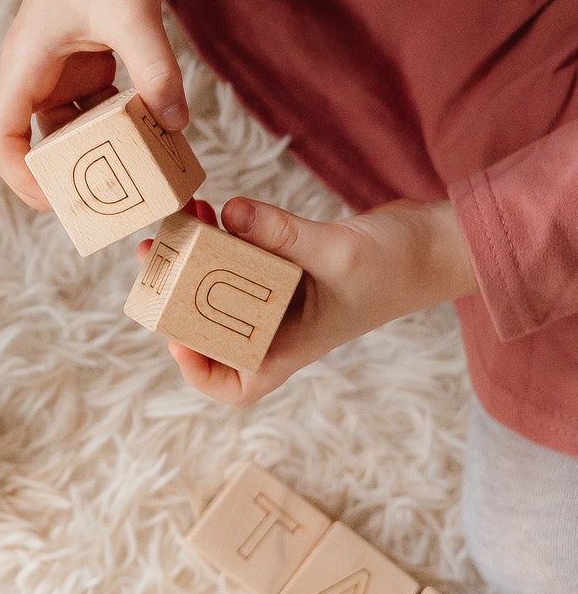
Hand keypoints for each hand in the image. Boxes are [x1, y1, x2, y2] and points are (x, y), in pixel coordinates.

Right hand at [0, 0, 187, 206]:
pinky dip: (119, 123)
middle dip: (66, 174)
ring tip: (137, 177)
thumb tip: (176, 124)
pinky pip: (96, 106)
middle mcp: (34, 69)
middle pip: (34, 140)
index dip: (19, 177)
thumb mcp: (134, 16)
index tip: (57, 203)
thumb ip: (156, 72)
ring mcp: (60, 65)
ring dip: (98, 150)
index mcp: (24, 61)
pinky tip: (154, 134)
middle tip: (108, 203)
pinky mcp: (86, 57)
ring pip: (70, 126)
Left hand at [145, 194, 477, 404]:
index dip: (198, 369)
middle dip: (178, 293)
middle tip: (154, 255)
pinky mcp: (290, 263)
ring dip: (196, 255)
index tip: (174, 334)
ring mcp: (285, 295)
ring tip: (183, 217)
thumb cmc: (398, 264)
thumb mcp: (335, 250)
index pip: (236, 386)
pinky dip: (225, 234)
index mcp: (292, 346)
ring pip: (222, 285)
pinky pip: (244, 254)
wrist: (439, 242)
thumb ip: (281, 234)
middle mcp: (282, 326)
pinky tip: (214, 207)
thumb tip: (227, 213)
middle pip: (214, 328)